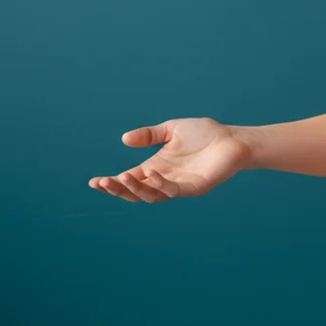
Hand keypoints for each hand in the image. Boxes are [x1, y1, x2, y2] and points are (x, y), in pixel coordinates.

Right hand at [87, 117, 247, 201]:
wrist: (232, 138)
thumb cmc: (204, 134)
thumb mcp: (171, 130)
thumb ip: (149, 135)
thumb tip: (124, 139)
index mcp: (156, 168)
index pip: (129, 180)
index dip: (112, 183)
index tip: (94, 182)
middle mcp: (165, 180)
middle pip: (136, 192)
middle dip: (118, 189)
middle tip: (102, 183)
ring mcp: (179, 186)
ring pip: (151, 195)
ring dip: (135, 189)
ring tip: (120, 179)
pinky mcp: (194, 188)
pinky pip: (172, 190)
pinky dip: (159, 184)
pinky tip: (151, 173)